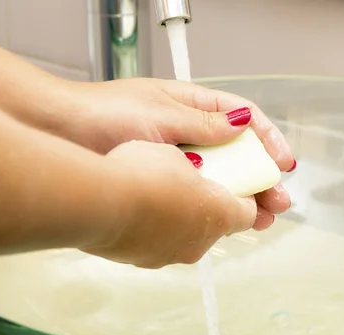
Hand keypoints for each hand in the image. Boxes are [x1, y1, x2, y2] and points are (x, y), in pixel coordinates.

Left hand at [66, 78, 294, 230]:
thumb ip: (203, 122)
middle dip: (262, 179)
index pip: (243, 119)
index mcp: (193, 106)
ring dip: (243, 198)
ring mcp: (177, 158)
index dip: (268, 141)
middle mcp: (190, 133)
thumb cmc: (103, 113)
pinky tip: (225, 218)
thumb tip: (241, 124)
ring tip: (260, 218)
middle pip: (238, 155)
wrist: (61, 135)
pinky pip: (197, 194)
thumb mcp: (161, 112)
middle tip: (278, 202)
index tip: (283, 164)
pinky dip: (214, 205)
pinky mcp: (162, 181)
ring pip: (221, 178)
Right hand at [81, 140, 256, 268]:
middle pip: (217, 226)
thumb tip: (195, 169)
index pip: (249, 214)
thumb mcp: (176, 153)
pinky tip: (137, 209)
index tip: (238, 187)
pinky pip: (157, 243)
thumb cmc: (142, 173)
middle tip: (194, 185)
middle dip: (210, 207)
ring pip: (186, 237)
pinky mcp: (143, 261)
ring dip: (181, 219)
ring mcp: (170, 256)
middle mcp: (200, 243)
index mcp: (220, 215)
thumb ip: (196, 164)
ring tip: (159, 194)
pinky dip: (154, 229)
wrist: (96, 202)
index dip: (247, 199)